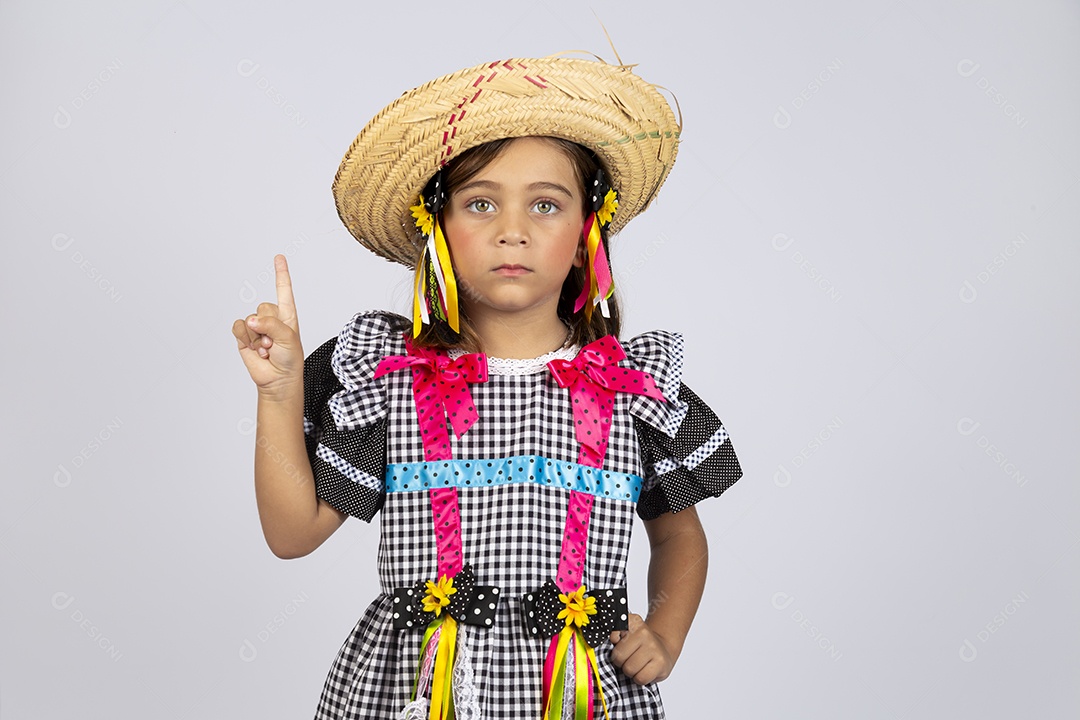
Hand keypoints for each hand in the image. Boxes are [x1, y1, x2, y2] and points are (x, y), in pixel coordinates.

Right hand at [232, 254, 304, 396]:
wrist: (278, 379)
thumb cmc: (290, 359)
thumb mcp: (288, 339)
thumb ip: (272, 325)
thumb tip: (251, 320)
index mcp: (287, 315)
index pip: (283, 290)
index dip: (281, 273)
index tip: (279, 257)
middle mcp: (271, 318)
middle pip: (264, 306)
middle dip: (268, 326)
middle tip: (275, 343)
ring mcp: (256, 326)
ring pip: (250, 319)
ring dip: (257, 337)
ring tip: (266, 349)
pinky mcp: (244, 335)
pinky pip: (238, 327)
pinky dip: (244, 338)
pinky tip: (254, 348)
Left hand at [609, 613, 674, 684]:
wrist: (663, 649)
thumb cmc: (640, 645)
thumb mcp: (626, 633)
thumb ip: (615, 634)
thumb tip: (613, 639)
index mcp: (632, 622)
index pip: (613, 633)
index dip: (613, 642)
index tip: (617, 644)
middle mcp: (644, 632)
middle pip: (619, 657)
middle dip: (620, 662)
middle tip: (628, 659)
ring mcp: (653, 647)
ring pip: (629, 669)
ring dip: (630, 672)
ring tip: (636, 666)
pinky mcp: (661, 663)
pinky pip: (641, 678)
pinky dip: (640, 679)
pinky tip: (644, 671)